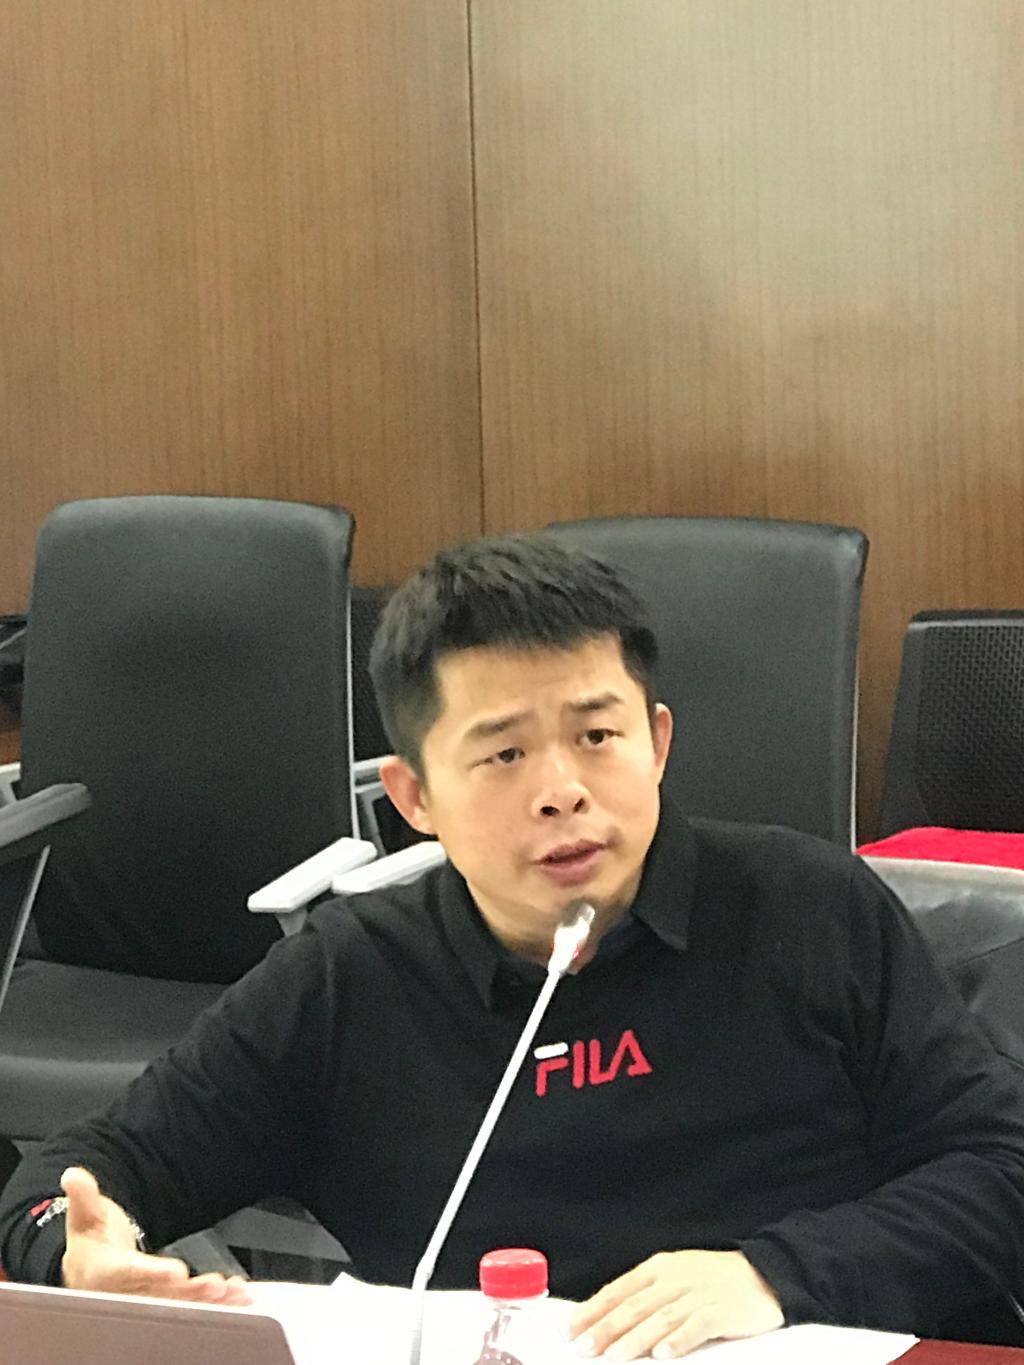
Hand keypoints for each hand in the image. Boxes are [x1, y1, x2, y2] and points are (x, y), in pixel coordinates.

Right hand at [59, 1166, 251, 1304]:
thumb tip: (73, 1176)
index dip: (152, 1274)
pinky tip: (233, 1295)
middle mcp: (126, 1293)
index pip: (129, 1274)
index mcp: (105, 1272)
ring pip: (176, 1304)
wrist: (89, 1269)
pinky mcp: (162, 1300)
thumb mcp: (85, 1215)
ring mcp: (145, 1300)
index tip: (176, 1271)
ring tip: (229, 1292)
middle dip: (188, 1293)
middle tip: (215, 1285)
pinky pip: (186, 1304)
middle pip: (159, 1296)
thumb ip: (83, 1196)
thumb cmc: (91, 1242)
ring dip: (203, 1300)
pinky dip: (210, 1302)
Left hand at [568, 1250, 782, 1359]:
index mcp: (659, 1268)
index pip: (619, 1289)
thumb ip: (646, 1295)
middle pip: (634, 1306)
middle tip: (584, 1347)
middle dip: (606, 1328)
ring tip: (614, 1356)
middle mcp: (675, 1279)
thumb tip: (609, 1319)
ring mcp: (698, 1295)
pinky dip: (677, 1341)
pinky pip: (695, 1328)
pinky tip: (663, 1354)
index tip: (571, 1328)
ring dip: (634, 1339)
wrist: (763, 1273)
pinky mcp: (721, 1312)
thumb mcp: (676, 1276)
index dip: (593, 1309)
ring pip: (659, 1319)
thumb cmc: (713, 1279)